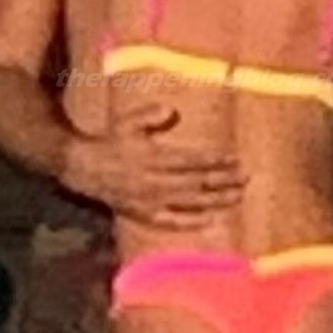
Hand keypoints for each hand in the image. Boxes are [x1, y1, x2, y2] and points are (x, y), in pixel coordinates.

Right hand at [64, 99, 245, 228]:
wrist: (86, 169)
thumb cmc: (113, 141)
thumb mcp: (128, 121)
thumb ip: (150, 115)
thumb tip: (172, 111)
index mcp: (152, 157)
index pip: (191, 160)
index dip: (215, 161)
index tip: (235, 159)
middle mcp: (155, 181)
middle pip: (196, 183)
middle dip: (223, 181)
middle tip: (246, 178)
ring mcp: (151, 201)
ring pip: (190, 202)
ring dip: (216, 200)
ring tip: (238, 197)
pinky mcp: (146, 215)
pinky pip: (172, 221)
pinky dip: (192, 221)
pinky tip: (211, 219)